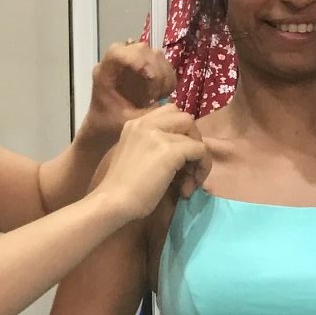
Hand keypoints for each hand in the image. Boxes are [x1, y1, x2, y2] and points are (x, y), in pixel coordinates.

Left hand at [83, 42, 175, 143]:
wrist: (105, 127)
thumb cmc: (109, 125)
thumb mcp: (127, 123)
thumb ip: (145, 113)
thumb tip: (166, 104)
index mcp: (104, 72)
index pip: (117, 52)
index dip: (135, 58)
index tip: (149, 77)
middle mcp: (118, 62)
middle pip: (141, 50)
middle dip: (155, 70)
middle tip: (155, 96)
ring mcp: (132, 62)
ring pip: (155, 55)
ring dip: (164, 75)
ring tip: (159, 96)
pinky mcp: (145, 67)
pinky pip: (163, 65)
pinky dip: (168, 78)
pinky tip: (162, 94)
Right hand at [101, 106, 209, 221]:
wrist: (113, 201)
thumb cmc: (121, 188)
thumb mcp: (135, 155)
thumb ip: (153, 145)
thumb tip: (182, 151)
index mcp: (135, 123)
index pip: (169, 113)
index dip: (180, 134)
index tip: (177, 160)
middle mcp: (146, 123)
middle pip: (185, 117)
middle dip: (193, 140)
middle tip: (188, 167)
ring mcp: (158, 135)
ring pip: (195, 134)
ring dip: (199, 157)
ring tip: (188, 182)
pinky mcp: (169, 151)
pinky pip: (200, 150)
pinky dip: (202, 168)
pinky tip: (189, 187)